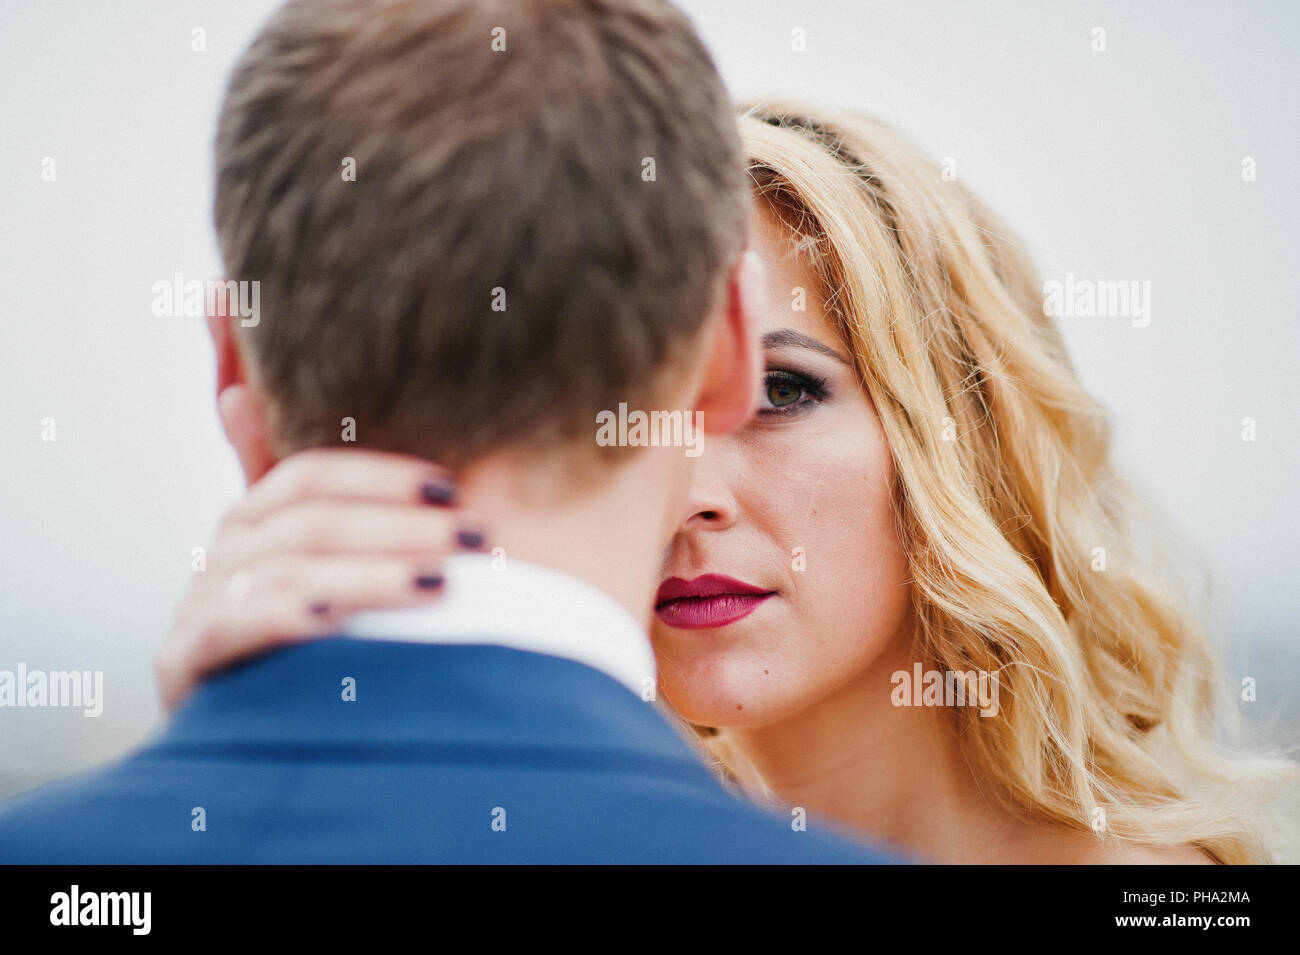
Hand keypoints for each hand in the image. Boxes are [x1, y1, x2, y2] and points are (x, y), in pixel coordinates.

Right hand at [154, 448, 484, 712]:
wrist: (235, 739)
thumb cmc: (291, 641)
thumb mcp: (309, 565)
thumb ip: (306, 497)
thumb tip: (242, 393)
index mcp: (250, 519)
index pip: (312, 477)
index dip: (383, 478)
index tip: (453, 488)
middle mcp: (219, 554)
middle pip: (310, 523)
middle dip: (400, 528)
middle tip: (471, 538)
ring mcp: (195, 606)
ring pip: (286, 572)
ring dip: (368, 574)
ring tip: (437, 582)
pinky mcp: (180, 662)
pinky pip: (230, 627)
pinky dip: (282, 616)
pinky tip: (334, 618)